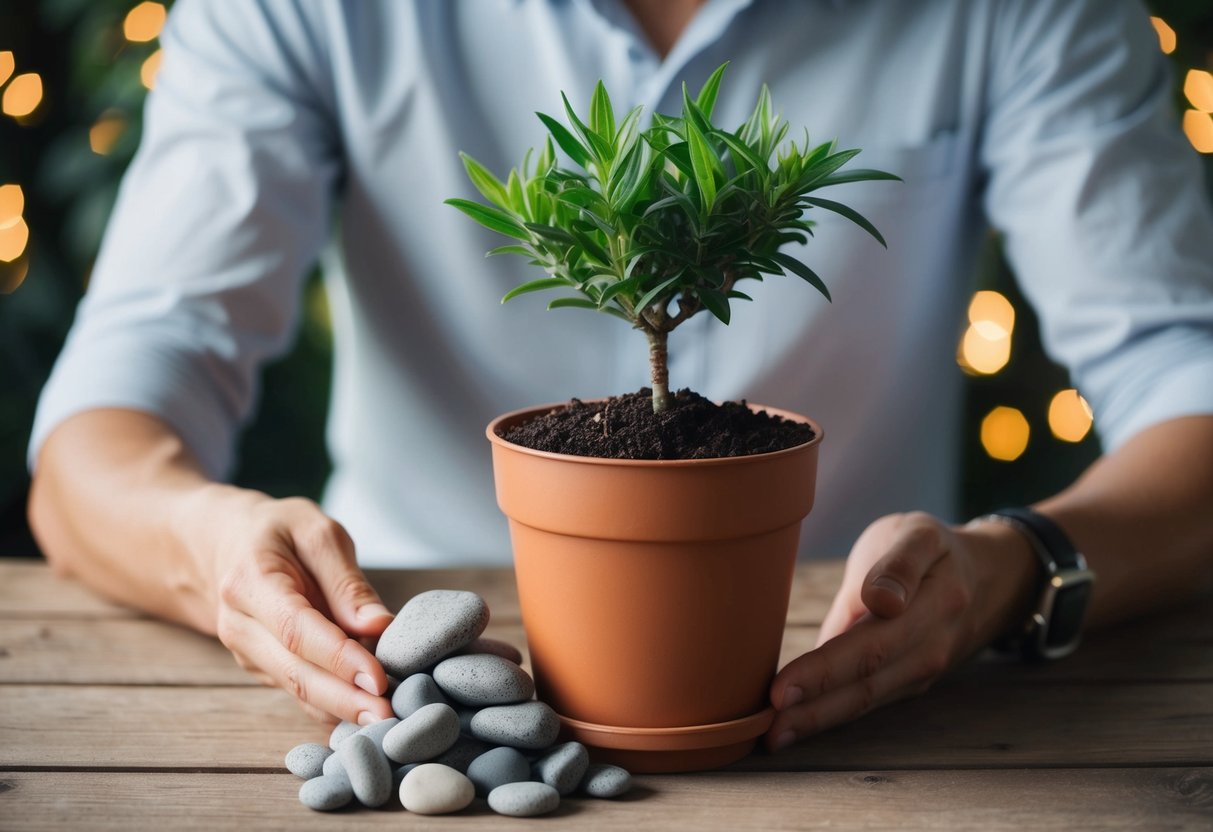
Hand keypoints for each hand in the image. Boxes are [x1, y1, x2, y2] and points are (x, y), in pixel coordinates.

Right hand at [186, 487, 396, 724]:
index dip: (338, 657)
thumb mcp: (316, 533)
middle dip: (343, 699)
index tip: (378, 678)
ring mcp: (247, 653)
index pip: (296, 630)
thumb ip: (347, 582)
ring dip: (340, 709)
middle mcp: (240, 625)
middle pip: (294, 672)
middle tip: (387, 716)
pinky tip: (364, 716)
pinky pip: (299, 692)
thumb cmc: (278, 533)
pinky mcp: (262, 668)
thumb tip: (379, 626)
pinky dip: (331, 705)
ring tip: (385, 722)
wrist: (225, 545)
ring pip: (296, 689)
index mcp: (250, 582)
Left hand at [765, 511, 1036, 751]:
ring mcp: (923, 671)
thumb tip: (882, 600)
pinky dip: (833, 715)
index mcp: (933, 604)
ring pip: (866, 702)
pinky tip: (798, 723)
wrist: (990, 577)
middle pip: (866, 684)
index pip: (870, 645)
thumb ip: (900, 563)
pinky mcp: (911, 681)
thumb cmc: (935, 549)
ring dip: (819, 721)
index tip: (781, 688)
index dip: (824, 671)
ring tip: (773, 736)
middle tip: (767, 726)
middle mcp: (931, 647)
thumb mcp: (920, 533)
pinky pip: (870, 701)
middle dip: (814, 708)